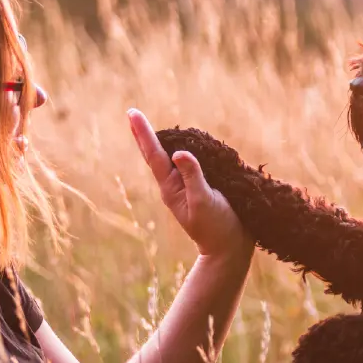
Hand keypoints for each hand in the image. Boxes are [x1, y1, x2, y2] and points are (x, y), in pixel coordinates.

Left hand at [129, 109, 248, 258]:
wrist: (230, 249)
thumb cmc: (217, 227)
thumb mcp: (204, 201)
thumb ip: (192, 176)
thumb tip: (178, 153)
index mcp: (171, 188)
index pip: (154, 155)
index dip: (143, 133)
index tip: (132, 112)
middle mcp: (175, 185)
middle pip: (156, 155)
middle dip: (144, 135)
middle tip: (132, 114)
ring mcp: (187, 187)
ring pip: (170, 159)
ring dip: (161, 141)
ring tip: (146, 126)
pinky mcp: (201, 188)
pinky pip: (189, 165)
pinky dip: (183, 150)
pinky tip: (182, 144)